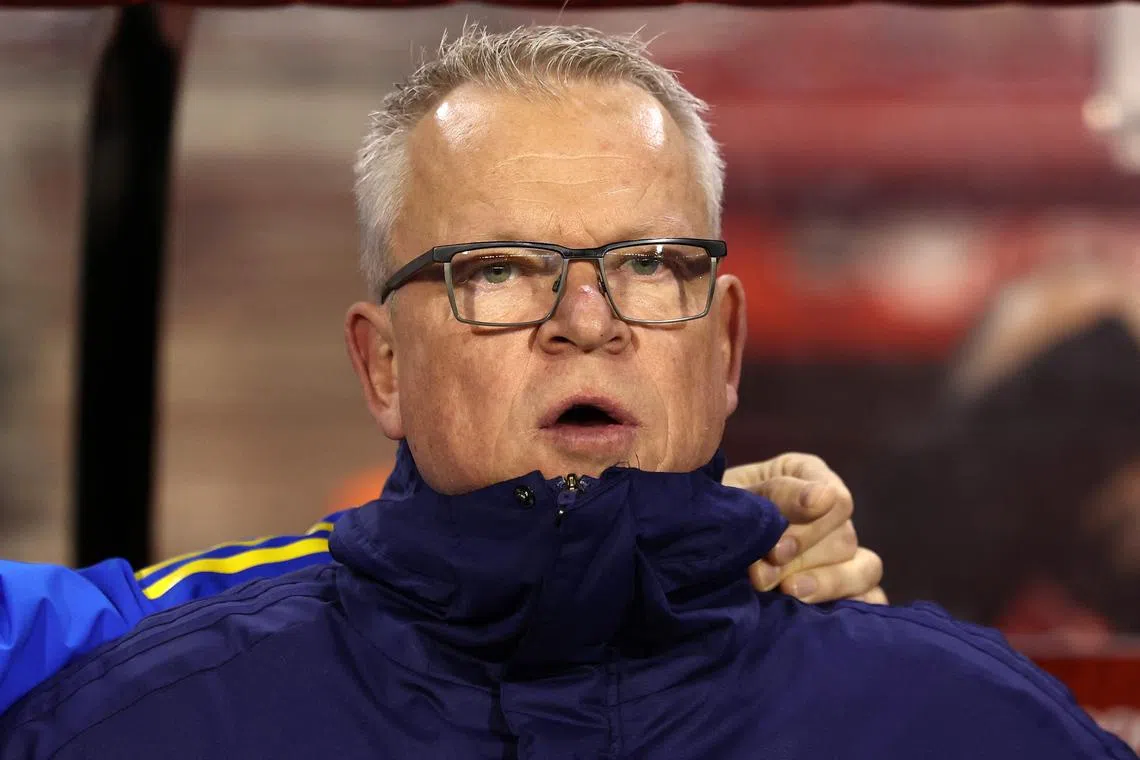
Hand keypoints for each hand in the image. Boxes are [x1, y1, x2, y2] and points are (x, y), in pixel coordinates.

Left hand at [723, 453, 885, 604]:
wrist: (688, 550)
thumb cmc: (711, 515)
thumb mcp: (733, 496)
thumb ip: (775, 496)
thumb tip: (823, 498)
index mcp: (805, 475)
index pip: (834, 498)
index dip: (808, 527)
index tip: (775, 549)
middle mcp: (829, 512)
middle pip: (844, 536)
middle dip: (801, 559)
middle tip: (760, 575)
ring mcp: (841, 551)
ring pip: (863, 567)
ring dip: (826, 583)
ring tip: (788, 593)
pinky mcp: (845, 588)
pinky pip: (871, 597)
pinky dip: (858, 606)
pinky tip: (828, 616)